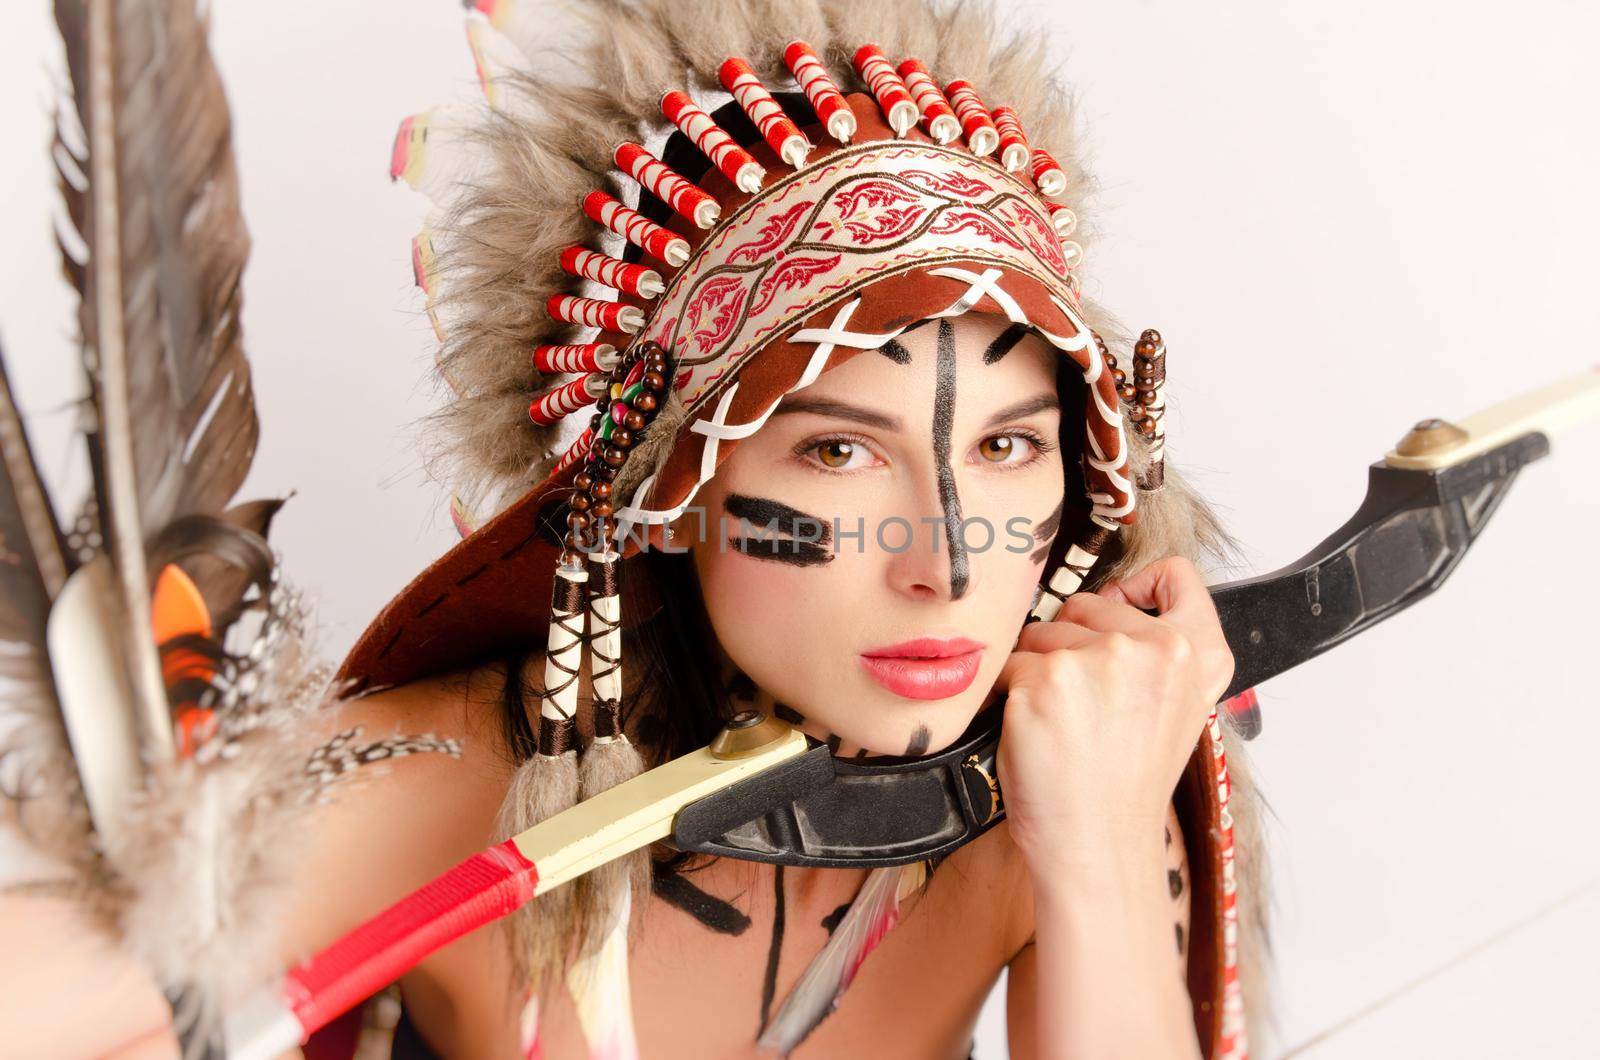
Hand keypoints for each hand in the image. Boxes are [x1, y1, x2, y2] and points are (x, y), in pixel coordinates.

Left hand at [994, 555, 1233, 876]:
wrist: (1098, 845)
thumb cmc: (1125, 784)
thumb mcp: (1175, 710)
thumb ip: (1157, 654)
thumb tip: (1109, 607)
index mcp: (1196, 654)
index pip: (1176, 574)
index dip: (1139, 586)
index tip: (1119, 608)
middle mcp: (1154, 649)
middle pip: (1085, 605)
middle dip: (1069, 643)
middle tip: (1082, 706)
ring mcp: (1098, 661)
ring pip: (1040, 634)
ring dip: (1036, 671)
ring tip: (1061, 725)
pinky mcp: (1045, 680)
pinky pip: (1008, 665)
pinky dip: (1008, 695)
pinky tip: (1034, 732)